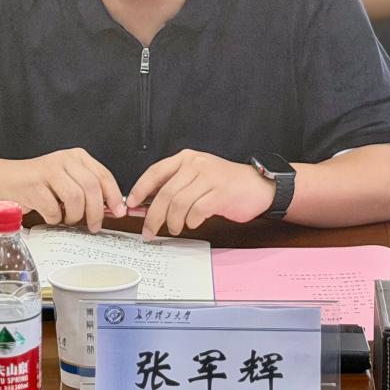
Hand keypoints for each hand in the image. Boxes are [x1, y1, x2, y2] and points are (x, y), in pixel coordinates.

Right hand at [4, 148, 124, 232]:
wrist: (4, 180)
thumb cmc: (38, 184)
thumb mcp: (67, 181)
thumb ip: (87, 190)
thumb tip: (112, 209)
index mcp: (76, 157)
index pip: (103, 175)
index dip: (114, 196)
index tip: (119, 212)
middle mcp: (64, 159)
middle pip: (92, 187)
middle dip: (97, 212)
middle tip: (94, 226)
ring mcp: (48, 170)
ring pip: (75, 198)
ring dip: (74, 216)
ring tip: (67, 219)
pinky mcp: (33, 185)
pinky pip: (53, 208)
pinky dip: (54, 218)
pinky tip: (50, 216)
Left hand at [127, 150, 276, 238]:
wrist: (257, 187)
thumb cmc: (225, 184)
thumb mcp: (197, 177)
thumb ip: (175, 186)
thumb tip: (147, 204)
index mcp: (186, 159)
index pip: (156, 172)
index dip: (140, 189)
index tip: (132, 205)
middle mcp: (196, 164)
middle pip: (165, 193)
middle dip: (153, 216)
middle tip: (149, 231)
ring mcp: (209, 177)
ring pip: (178, 203)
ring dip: (173, 222)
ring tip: (175, 228)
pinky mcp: (220, 193)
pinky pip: (196, 210)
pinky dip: (191, 221)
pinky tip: (193, 222)